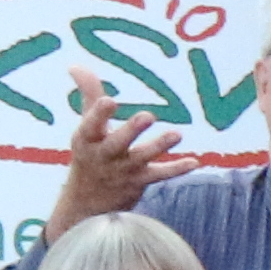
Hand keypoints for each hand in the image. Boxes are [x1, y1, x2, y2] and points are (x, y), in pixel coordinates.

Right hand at [49, 62, 185, 232]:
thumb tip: (75, 65)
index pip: (91, 125)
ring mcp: (123, 170)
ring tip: (177, 134)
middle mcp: (105, 155)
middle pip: (117, 143)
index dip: (99, 114)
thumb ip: (87, 94)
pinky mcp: (140, 181)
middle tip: (148, 116)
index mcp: (88, 138)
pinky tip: (195, 162)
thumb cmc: (90, 154)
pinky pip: (160, 175)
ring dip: (159, 146)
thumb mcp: (86, 126)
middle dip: (131, 131)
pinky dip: (177, 169)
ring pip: (142, 158)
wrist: (86, 204)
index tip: (109, 100)